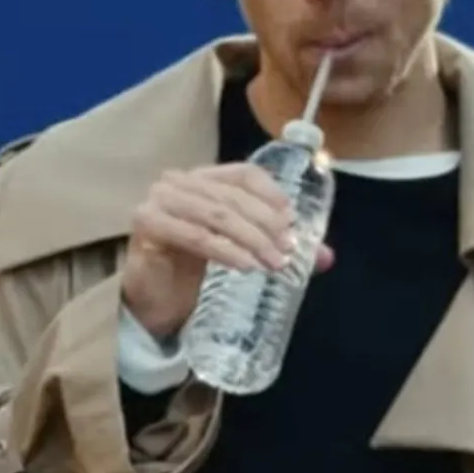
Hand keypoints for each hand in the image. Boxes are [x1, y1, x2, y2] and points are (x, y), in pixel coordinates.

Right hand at [122, 163, 333, 338]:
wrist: (153, 299)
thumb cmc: (195, 270)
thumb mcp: (241, 251)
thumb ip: (279, 248)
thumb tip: (327, 258)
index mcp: (205, 178)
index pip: (244, 173)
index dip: (271, 194)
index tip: (292, 221)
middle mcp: (180, 181)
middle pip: (232, 196)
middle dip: (266, 225)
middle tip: (288, 252)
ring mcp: (160, 199)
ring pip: (216, 214)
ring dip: (250, 239)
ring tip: (273, 264)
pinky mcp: (147, 223)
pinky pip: (193, 235)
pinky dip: (223, 250)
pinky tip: (244, 266)